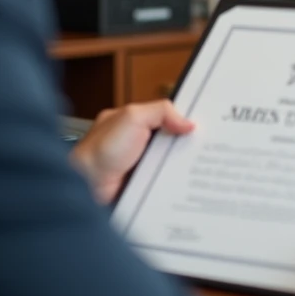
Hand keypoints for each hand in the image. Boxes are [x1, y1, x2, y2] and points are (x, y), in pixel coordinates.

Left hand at [69, 100, 194, 203]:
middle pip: (171, 140)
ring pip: (170, 161)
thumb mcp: (133, 117)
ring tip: (200, 164)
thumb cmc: (101, 150)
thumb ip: (161, 111)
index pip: (165, 116)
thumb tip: (187, 122)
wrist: (89, 184)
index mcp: (133, 121)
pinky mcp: (143, 184)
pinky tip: (185, 180)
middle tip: (205, 146)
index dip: (182, 119)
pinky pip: (164, 180)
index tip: (202, 123)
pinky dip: (173, 181)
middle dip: (186, 143)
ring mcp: (141, 164)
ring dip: (180, 164)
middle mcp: (138, 142)